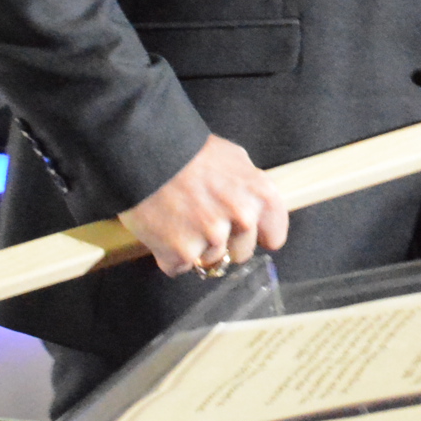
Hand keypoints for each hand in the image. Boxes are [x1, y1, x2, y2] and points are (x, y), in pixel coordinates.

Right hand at [119, 134, 289, 277]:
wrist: (146, 153)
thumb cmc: (189, 152)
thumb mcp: (233, 158)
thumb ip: (249, 187)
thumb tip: (255, 209)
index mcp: (260, 194)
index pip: (273, 236)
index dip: (256, 235)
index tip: (242, 232)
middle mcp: (242, 218)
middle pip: (241, 253)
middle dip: (224, 243)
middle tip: (202, 220)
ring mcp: (212, 237)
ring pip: (210, 260)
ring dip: (195, 247)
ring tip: (179, 219)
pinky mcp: (182, 253)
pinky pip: (179, 267)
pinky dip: (169, 255)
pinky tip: (163, 230)